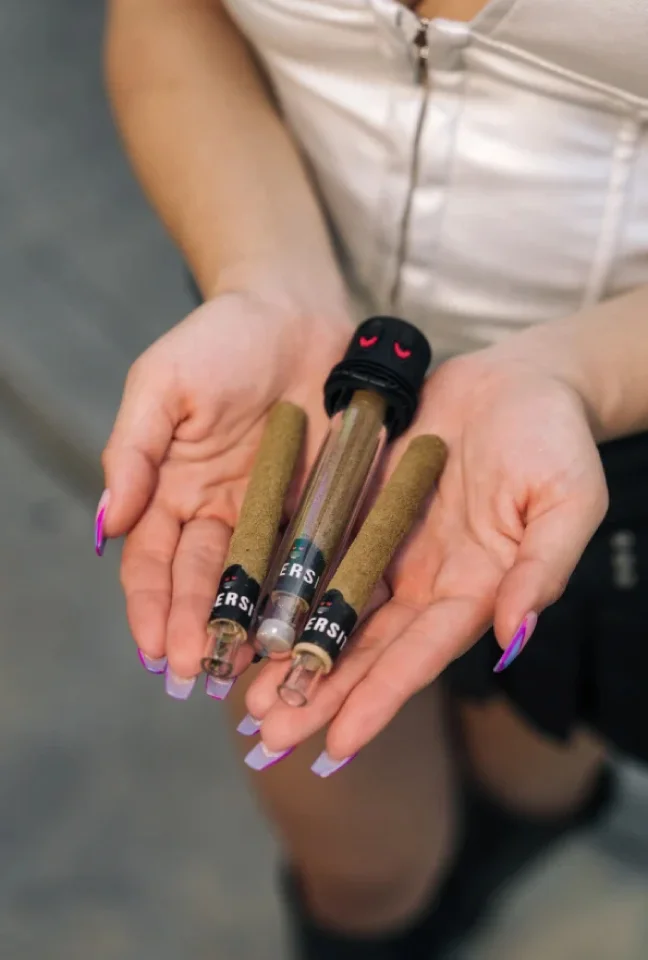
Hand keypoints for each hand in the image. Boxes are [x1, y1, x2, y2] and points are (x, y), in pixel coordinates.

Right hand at [101, 288, 350, 678]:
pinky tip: (307, 631)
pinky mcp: (324, 507)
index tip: (155, 649)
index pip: (155, 561)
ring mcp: (275, 515)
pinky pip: (316, 558)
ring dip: (251, 630)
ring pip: (259, 584)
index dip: (152, 606)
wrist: (296, 311)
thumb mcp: (163, 385)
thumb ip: (134, 449)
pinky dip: (309, 597)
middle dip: (199, 630)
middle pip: (207, 584)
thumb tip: (110, 521)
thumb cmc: (220, 339)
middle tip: (200, 674)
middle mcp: (223, 513)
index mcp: (175, 490)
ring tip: (249, 672)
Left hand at [246, 348, 608, 759]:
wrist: (521, 380)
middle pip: (366, 648)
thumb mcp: (567, 498)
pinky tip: (249, 615)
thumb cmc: (554, 437)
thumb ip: (541, 567)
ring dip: (291, 654)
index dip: (379, 698)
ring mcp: (390, 548)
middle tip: (270, 736)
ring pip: (332, 611)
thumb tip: (515, 636)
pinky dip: (286, 589)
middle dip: (320, 694)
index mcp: (474, 587)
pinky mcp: (362, 512)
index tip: (337, 747)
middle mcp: (425, 580)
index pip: (420, 654)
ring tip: (246, 697)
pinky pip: (318, 555)